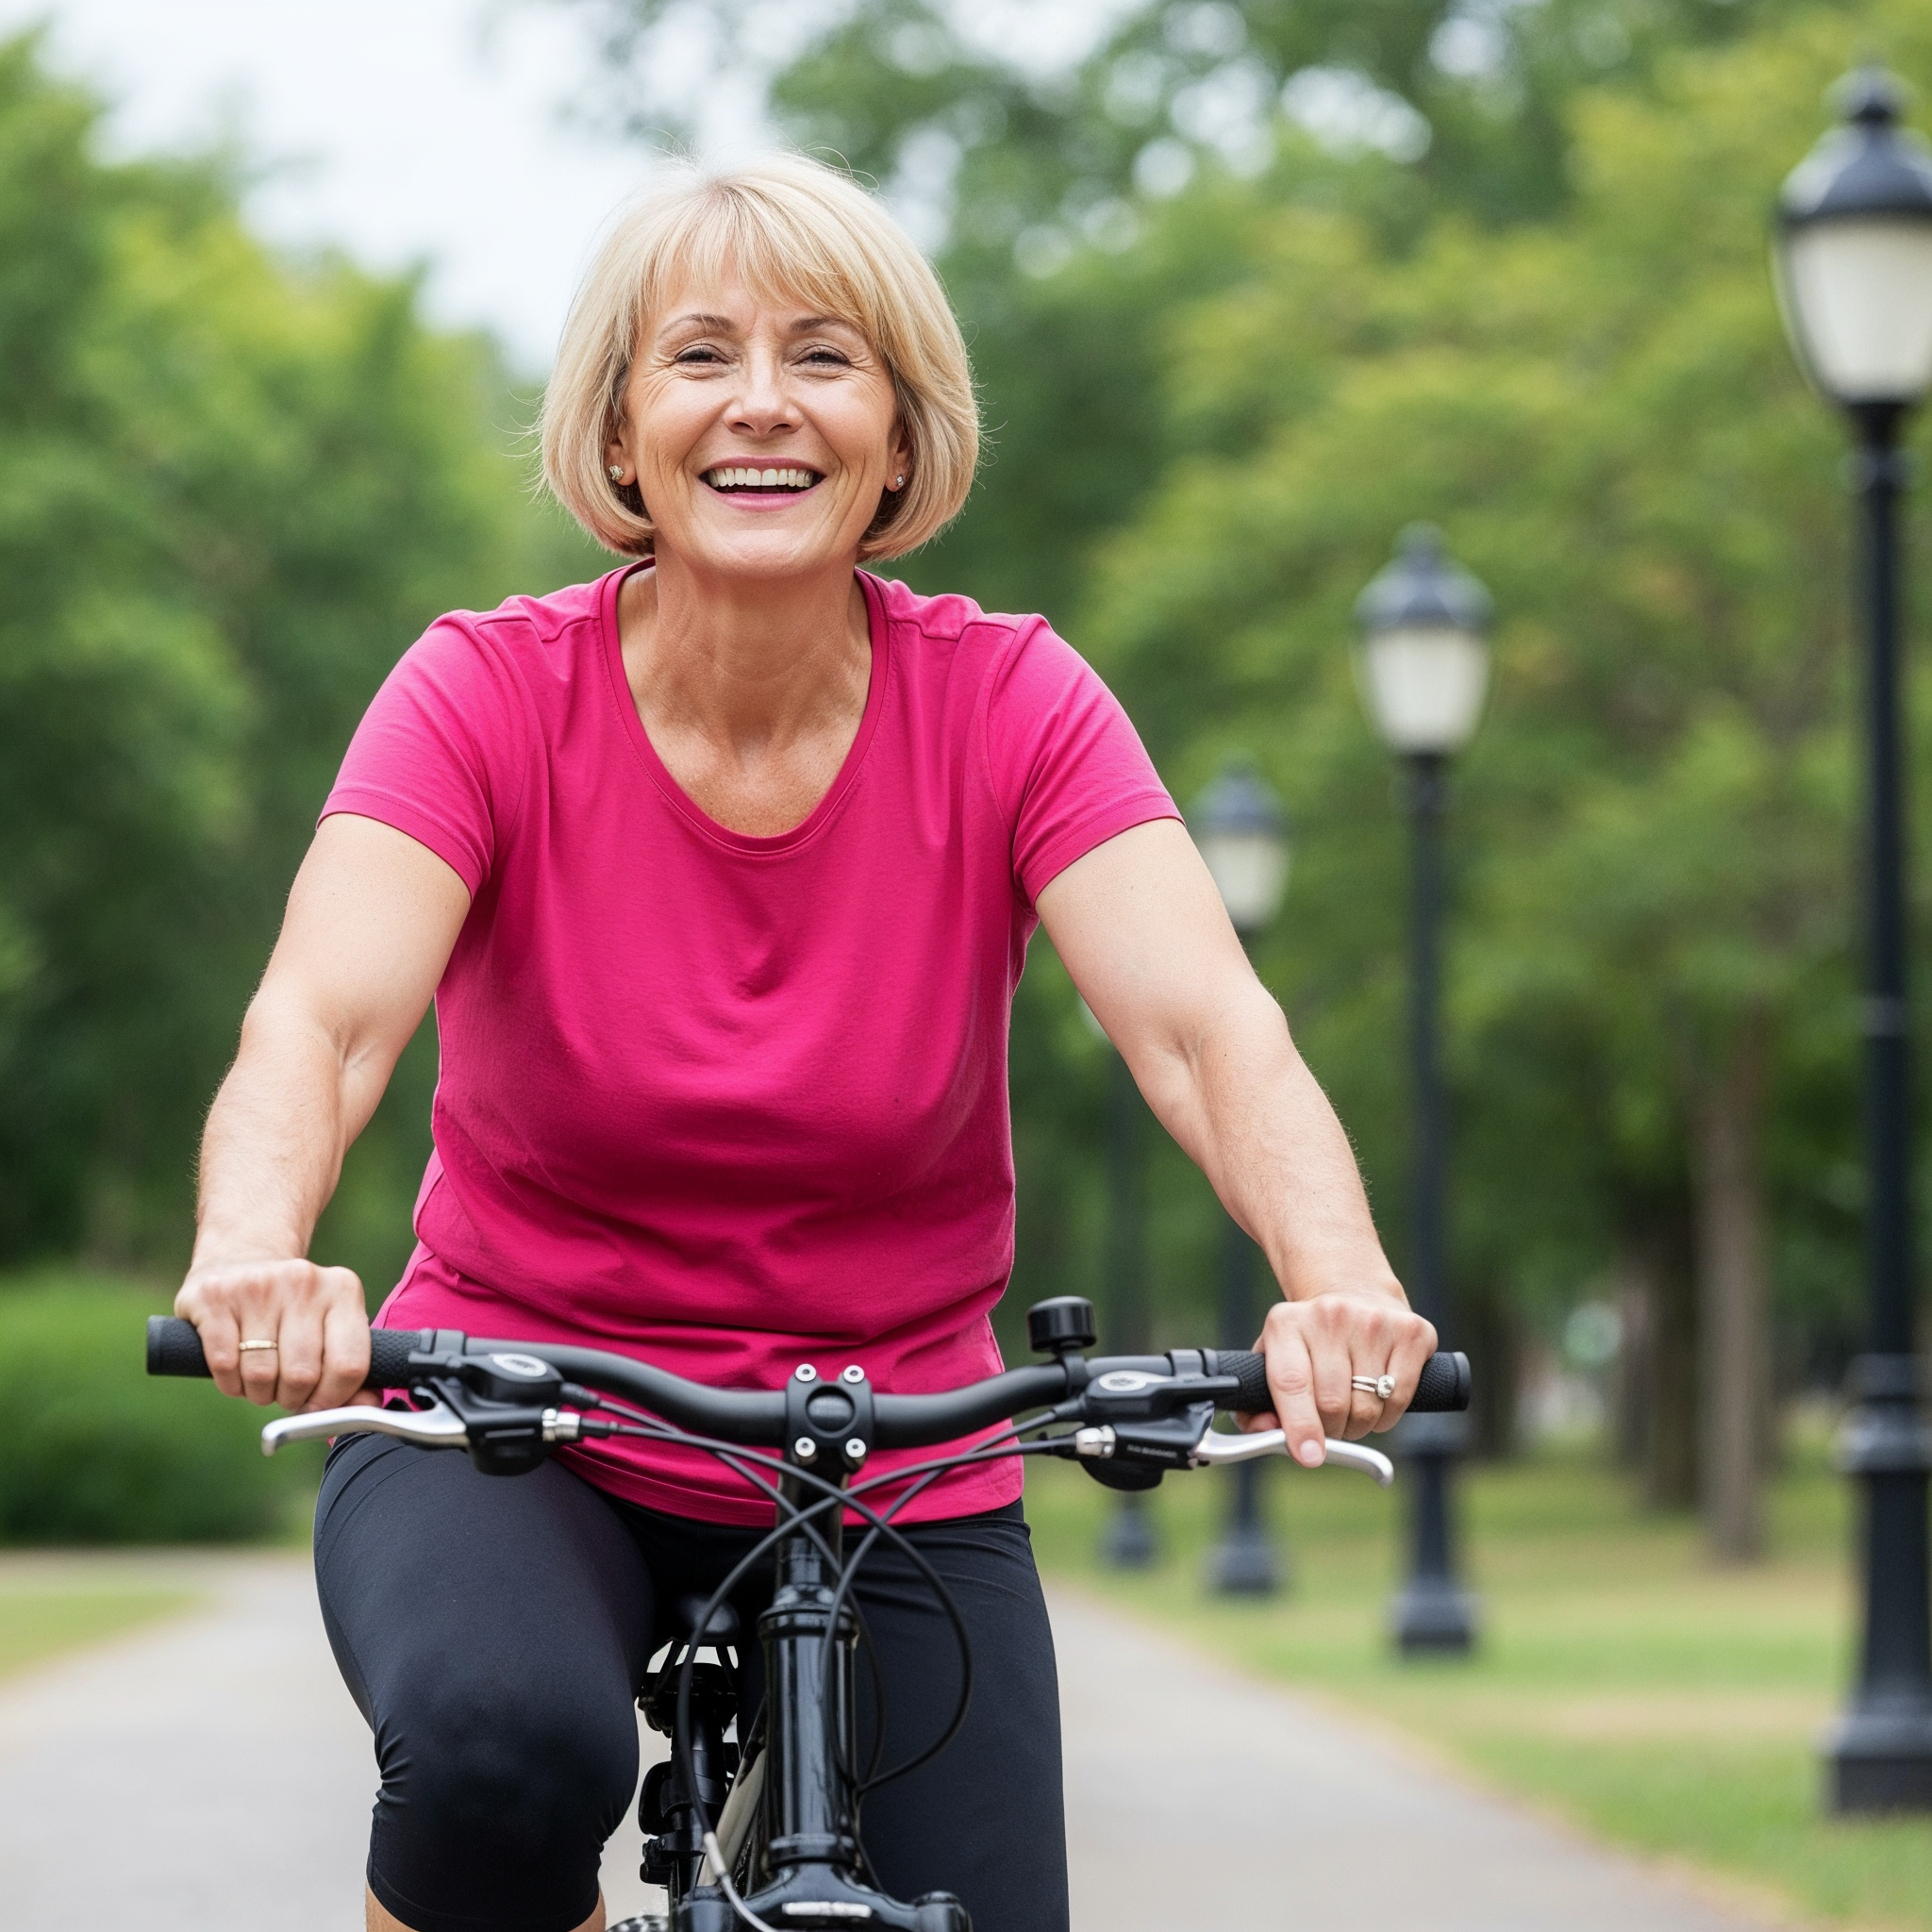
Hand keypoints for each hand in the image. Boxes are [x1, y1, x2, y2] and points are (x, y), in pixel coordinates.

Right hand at [175, 1258, 373, 1411]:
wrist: (240, 1261)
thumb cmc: (293, 1309)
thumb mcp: (331, 1327)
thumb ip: (352, 1372)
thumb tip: (366, 1408)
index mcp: (343, 1290)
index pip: (349, 1366)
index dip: (332, 1399)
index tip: (319, 1405)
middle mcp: (304, 1281)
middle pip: (302, 1376)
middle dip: (291, 1397)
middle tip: (285, 1388)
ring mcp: (257, 1285)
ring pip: (260, 1375)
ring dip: (258, 1392)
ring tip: (261, 1375)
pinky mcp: (214, 1296)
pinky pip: (224, 1365)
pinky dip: (229, 1382)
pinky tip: (235, 1368)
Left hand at [1250, 1292, 1437, 1466]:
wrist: (1355, 1295)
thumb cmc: (1308, 1343)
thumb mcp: (1272, 1362)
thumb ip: (1254, 1405)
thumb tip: (1269, 1432)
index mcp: (1286, 1323)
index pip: (1290, 1382)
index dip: (1299, 1426)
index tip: (1307, 1455)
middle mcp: (1329, 1315)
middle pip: (1332, 1404)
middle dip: (1330, 1430)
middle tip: (1328, 1424)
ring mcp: (1373, 1321)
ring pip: (1368, 1408)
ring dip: (1358, 1425)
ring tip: (1351, 1407)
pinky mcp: (1412, 1332)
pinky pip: (1399, 1400)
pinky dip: (1387, 1415)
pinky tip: (1377, 1396)